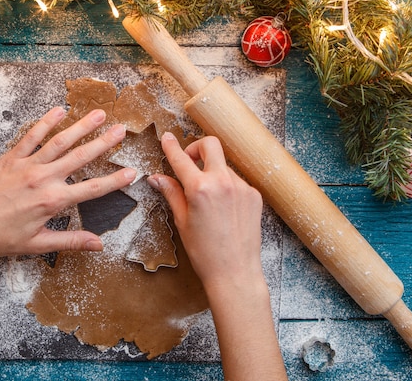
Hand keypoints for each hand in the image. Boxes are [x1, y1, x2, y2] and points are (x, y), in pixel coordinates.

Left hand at [0, 107, 135, 262]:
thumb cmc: (0, 239)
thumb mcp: (39, 243)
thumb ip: (72, 240)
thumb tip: (99, 244)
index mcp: (52, 201)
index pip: (92, 189)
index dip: (115, 181)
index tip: (133, 172)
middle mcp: (43, 179)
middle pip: (80, 157)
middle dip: (104, 143)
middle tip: (121, 130)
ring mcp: (26, 165)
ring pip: (59, 141)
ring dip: (81, 127)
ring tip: (99, 114)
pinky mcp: (10, 158)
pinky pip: (31, 136)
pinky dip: (45, 122)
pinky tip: (59, 111)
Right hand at [147, 132, 263, 288]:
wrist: (235, 272)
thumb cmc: (205, 252)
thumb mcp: (182, 221)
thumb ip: (172, 193)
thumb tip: (157, 178)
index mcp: (200, 189)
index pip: (181, 159)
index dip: (171, 147)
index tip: (167, 138)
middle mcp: (223, 182)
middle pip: (210, 145)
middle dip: (197, 147)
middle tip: (190, 161)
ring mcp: (241, 187)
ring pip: (224, 165)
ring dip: (212, 171)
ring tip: (207, 198)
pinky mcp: (254, 195)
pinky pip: (236, 181)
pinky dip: (226, 186)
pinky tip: (222, 208)